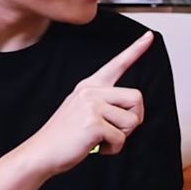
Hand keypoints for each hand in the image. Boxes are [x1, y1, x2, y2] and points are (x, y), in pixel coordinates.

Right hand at [19, 32, 152, 176]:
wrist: (41, 153)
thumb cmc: (64, 136)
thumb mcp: (82, 110)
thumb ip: (104, 104)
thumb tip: (131, 110)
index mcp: (89, 86)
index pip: (117, 64)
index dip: (136, 50)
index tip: (149, 36)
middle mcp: (91, 91)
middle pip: (137, 98)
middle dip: (133, 119)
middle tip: (114, 130)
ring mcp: (92, 105)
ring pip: (132, 120)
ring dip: (121, 136)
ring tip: (99, 138)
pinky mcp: (93, 123)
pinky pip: (121, 138)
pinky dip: (113, 149)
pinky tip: (95, 147)